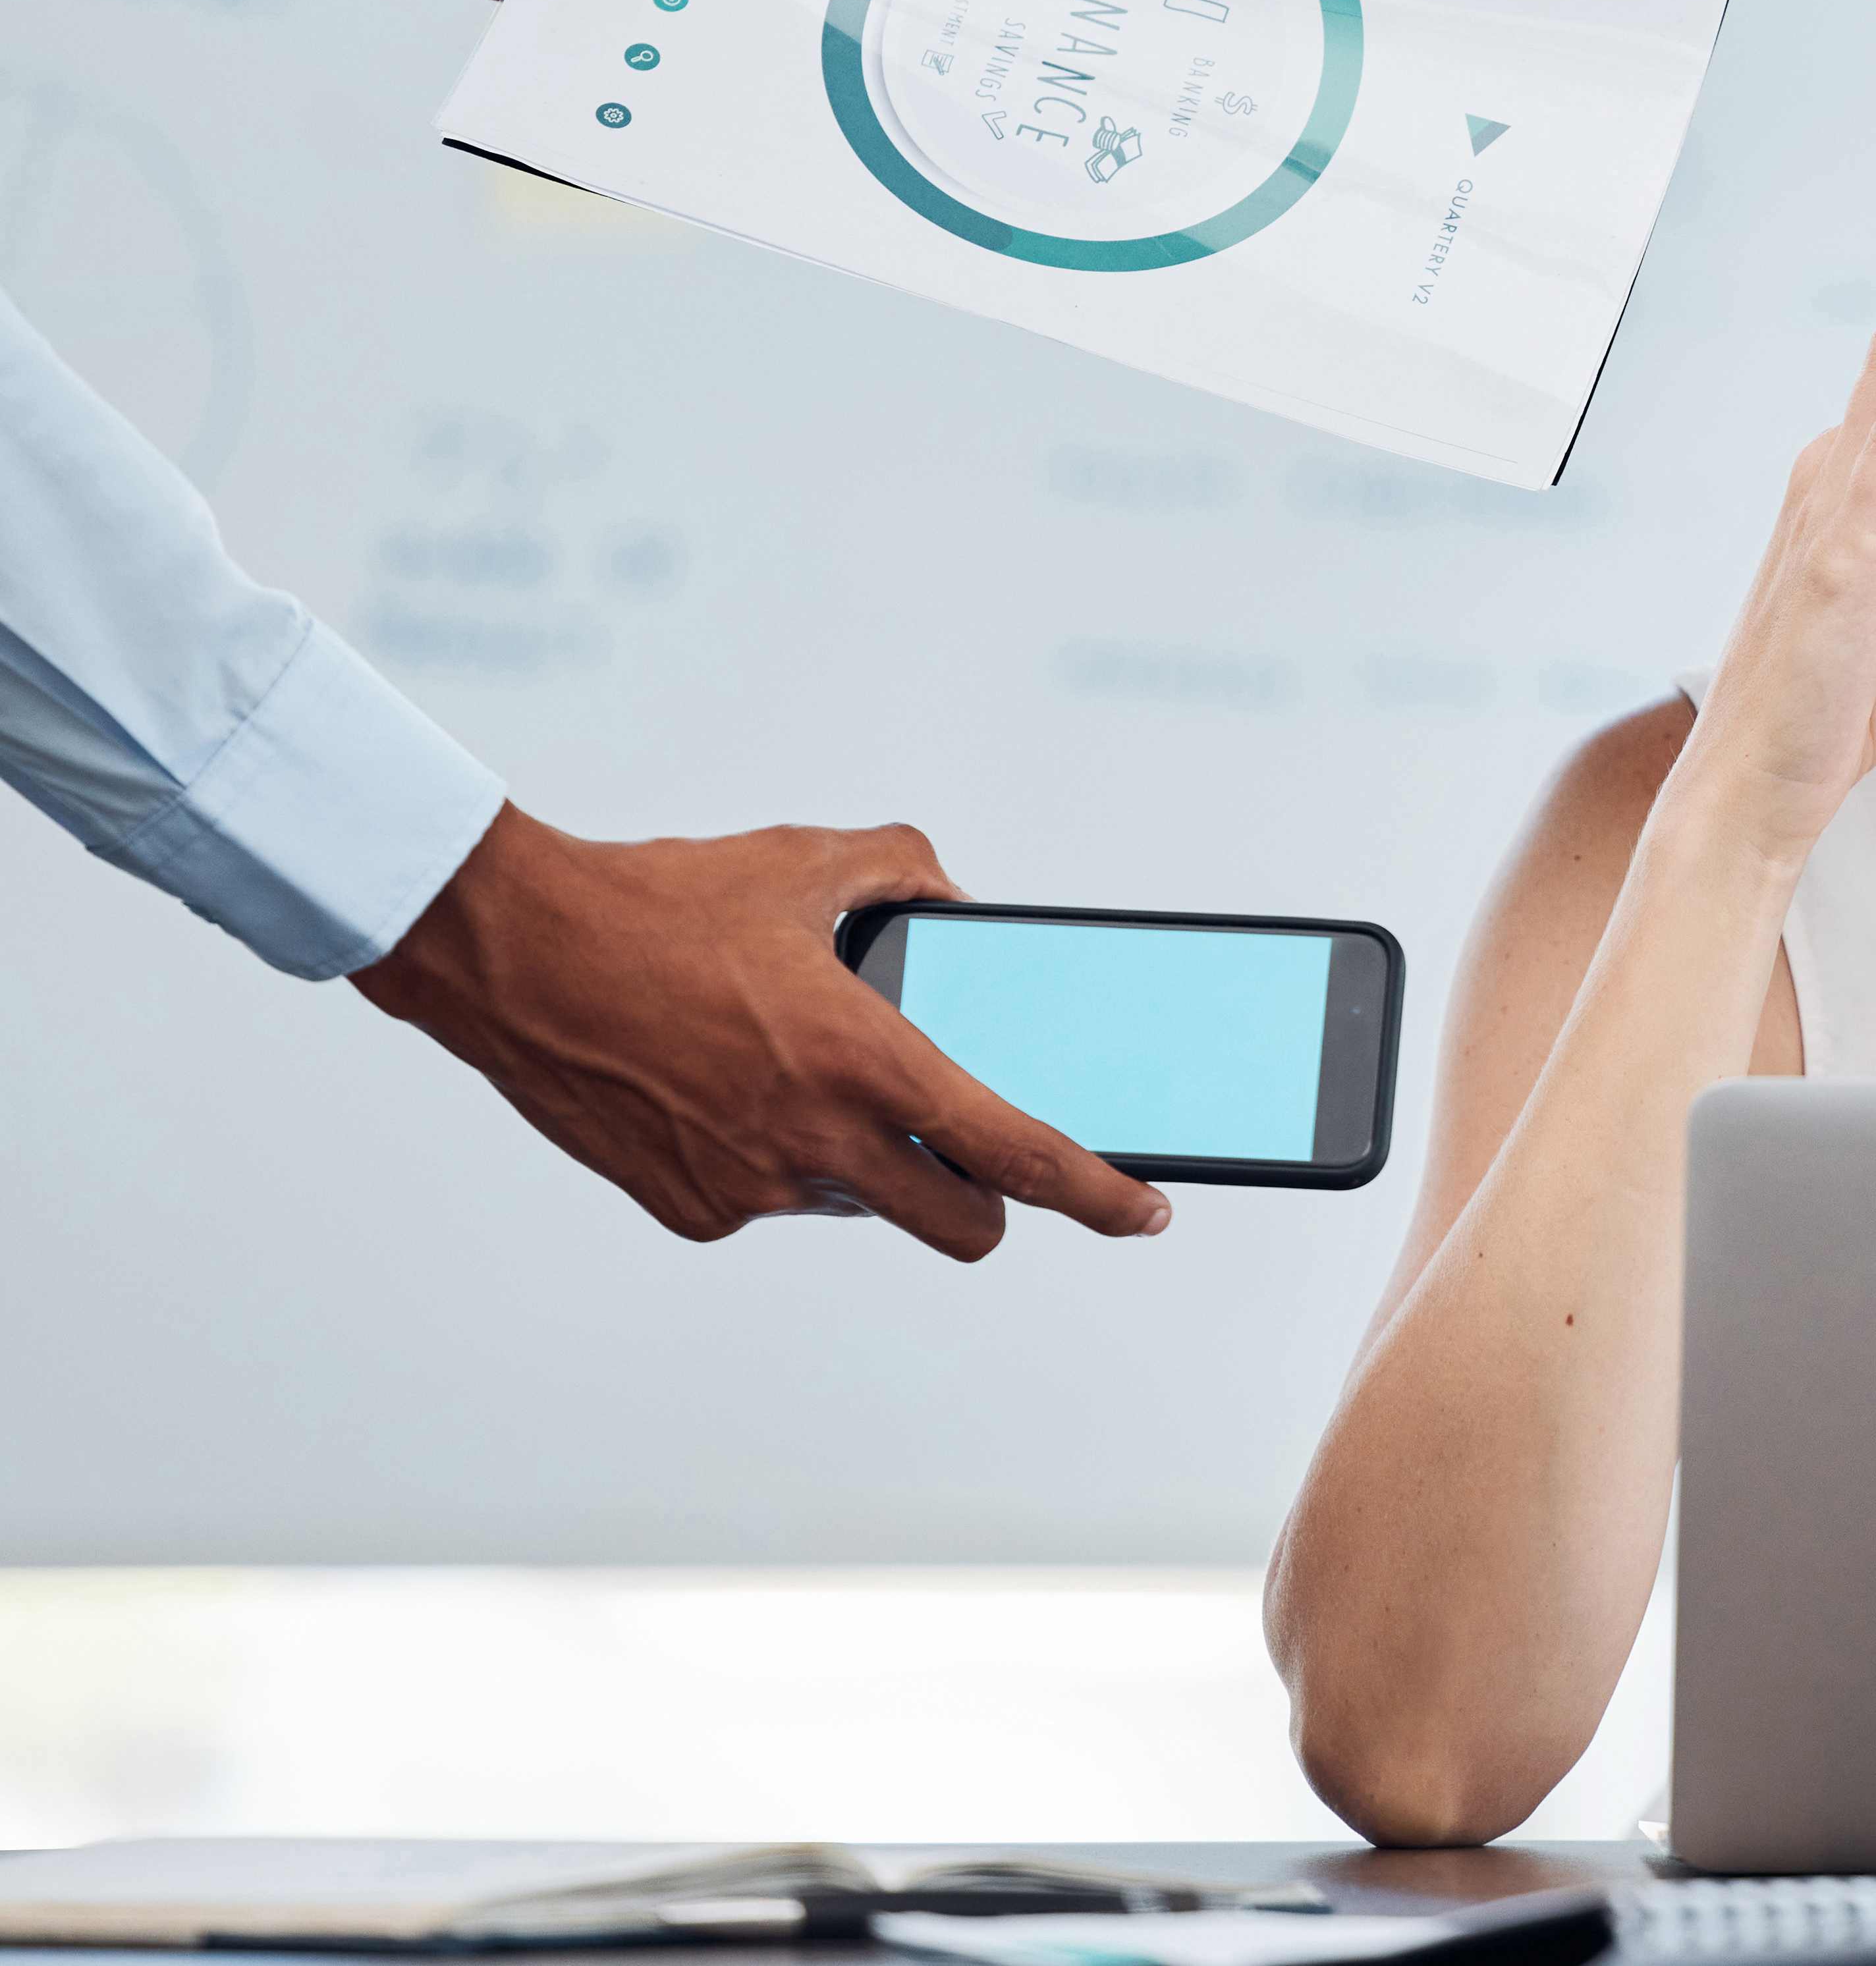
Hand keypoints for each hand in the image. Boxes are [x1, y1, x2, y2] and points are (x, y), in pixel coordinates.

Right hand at [349, 805, 1172, 1259]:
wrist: (512, 951)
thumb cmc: (660, 901)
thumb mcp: (806, 864)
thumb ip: (908, 871)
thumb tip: (958, 900)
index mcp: (868, 1063)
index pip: (1021, 1156)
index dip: (1100, 1196)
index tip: (1149, 1215)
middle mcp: (819, 1142)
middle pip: (963, 1226)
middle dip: (984, 1199)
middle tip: (970, 1151)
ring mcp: (751, 1188)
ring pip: (860, 1204)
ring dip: (862, 1161)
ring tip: (790, 1072)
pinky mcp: (690, 1211)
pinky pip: (771, 1201)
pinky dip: (773, 1160)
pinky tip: (724, 1090)